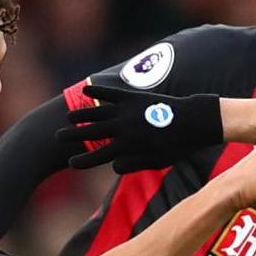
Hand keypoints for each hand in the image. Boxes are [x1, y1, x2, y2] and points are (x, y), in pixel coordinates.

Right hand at [60, 80, 223, 171]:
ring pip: (98, 113)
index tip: (71, 163)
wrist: (196, 120)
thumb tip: (113, 166)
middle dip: (74, 136)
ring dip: (81, 115)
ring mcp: (128, 111)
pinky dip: (97, 92)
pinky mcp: (134, 97)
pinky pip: (111, 94)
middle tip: (59, 137)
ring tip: (68, 118)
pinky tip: (84, 90)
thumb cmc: (179, 145)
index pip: (100, 156)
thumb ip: (135, 163)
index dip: (84, 161)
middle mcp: (125, 128)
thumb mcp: (158, 161)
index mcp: (130, 146)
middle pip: (93, 133)